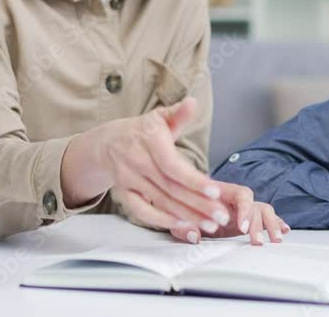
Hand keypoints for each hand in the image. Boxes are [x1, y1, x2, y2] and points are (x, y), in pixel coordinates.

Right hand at [92, 98, 229, 231]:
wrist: (107, 142)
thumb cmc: (143, 130)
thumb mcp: (160, 118)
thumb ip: (178, 114)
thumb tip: (192, 102)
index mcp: (148, 140)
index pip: (173, 165)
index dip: (194, 180)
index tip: (216, 191)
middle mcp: (136, 160)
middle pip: (170, 188)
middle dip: (198, 204)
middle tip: (221, 216)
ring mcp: (128, 179)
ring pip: (160, 201)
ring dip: (187, 215)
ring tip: (210, 224)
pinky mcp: (123, 193)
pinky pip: (141, 211)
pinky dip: (161, 221)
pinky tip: (183, 226)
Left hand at [170, 183, 289, 245]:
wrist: (184, 203)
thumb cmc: (184, 208)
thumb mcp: (178, 218)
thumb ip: (183, 226)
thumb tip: (193, 234)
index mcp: (221, 192)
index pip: (241, 194)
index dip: (245, 209)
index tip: (241, 227)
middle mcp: (234, 199)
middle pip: (254, 204)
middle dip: (257, 224)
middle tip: (256, 242)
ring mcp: (243, 208)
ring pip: (264, 211)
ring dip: (272, 224)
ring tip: (275, 239)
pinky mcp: (248, 218)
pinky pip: (266, 217)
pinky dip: (276, 222)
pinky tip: (284, 230)